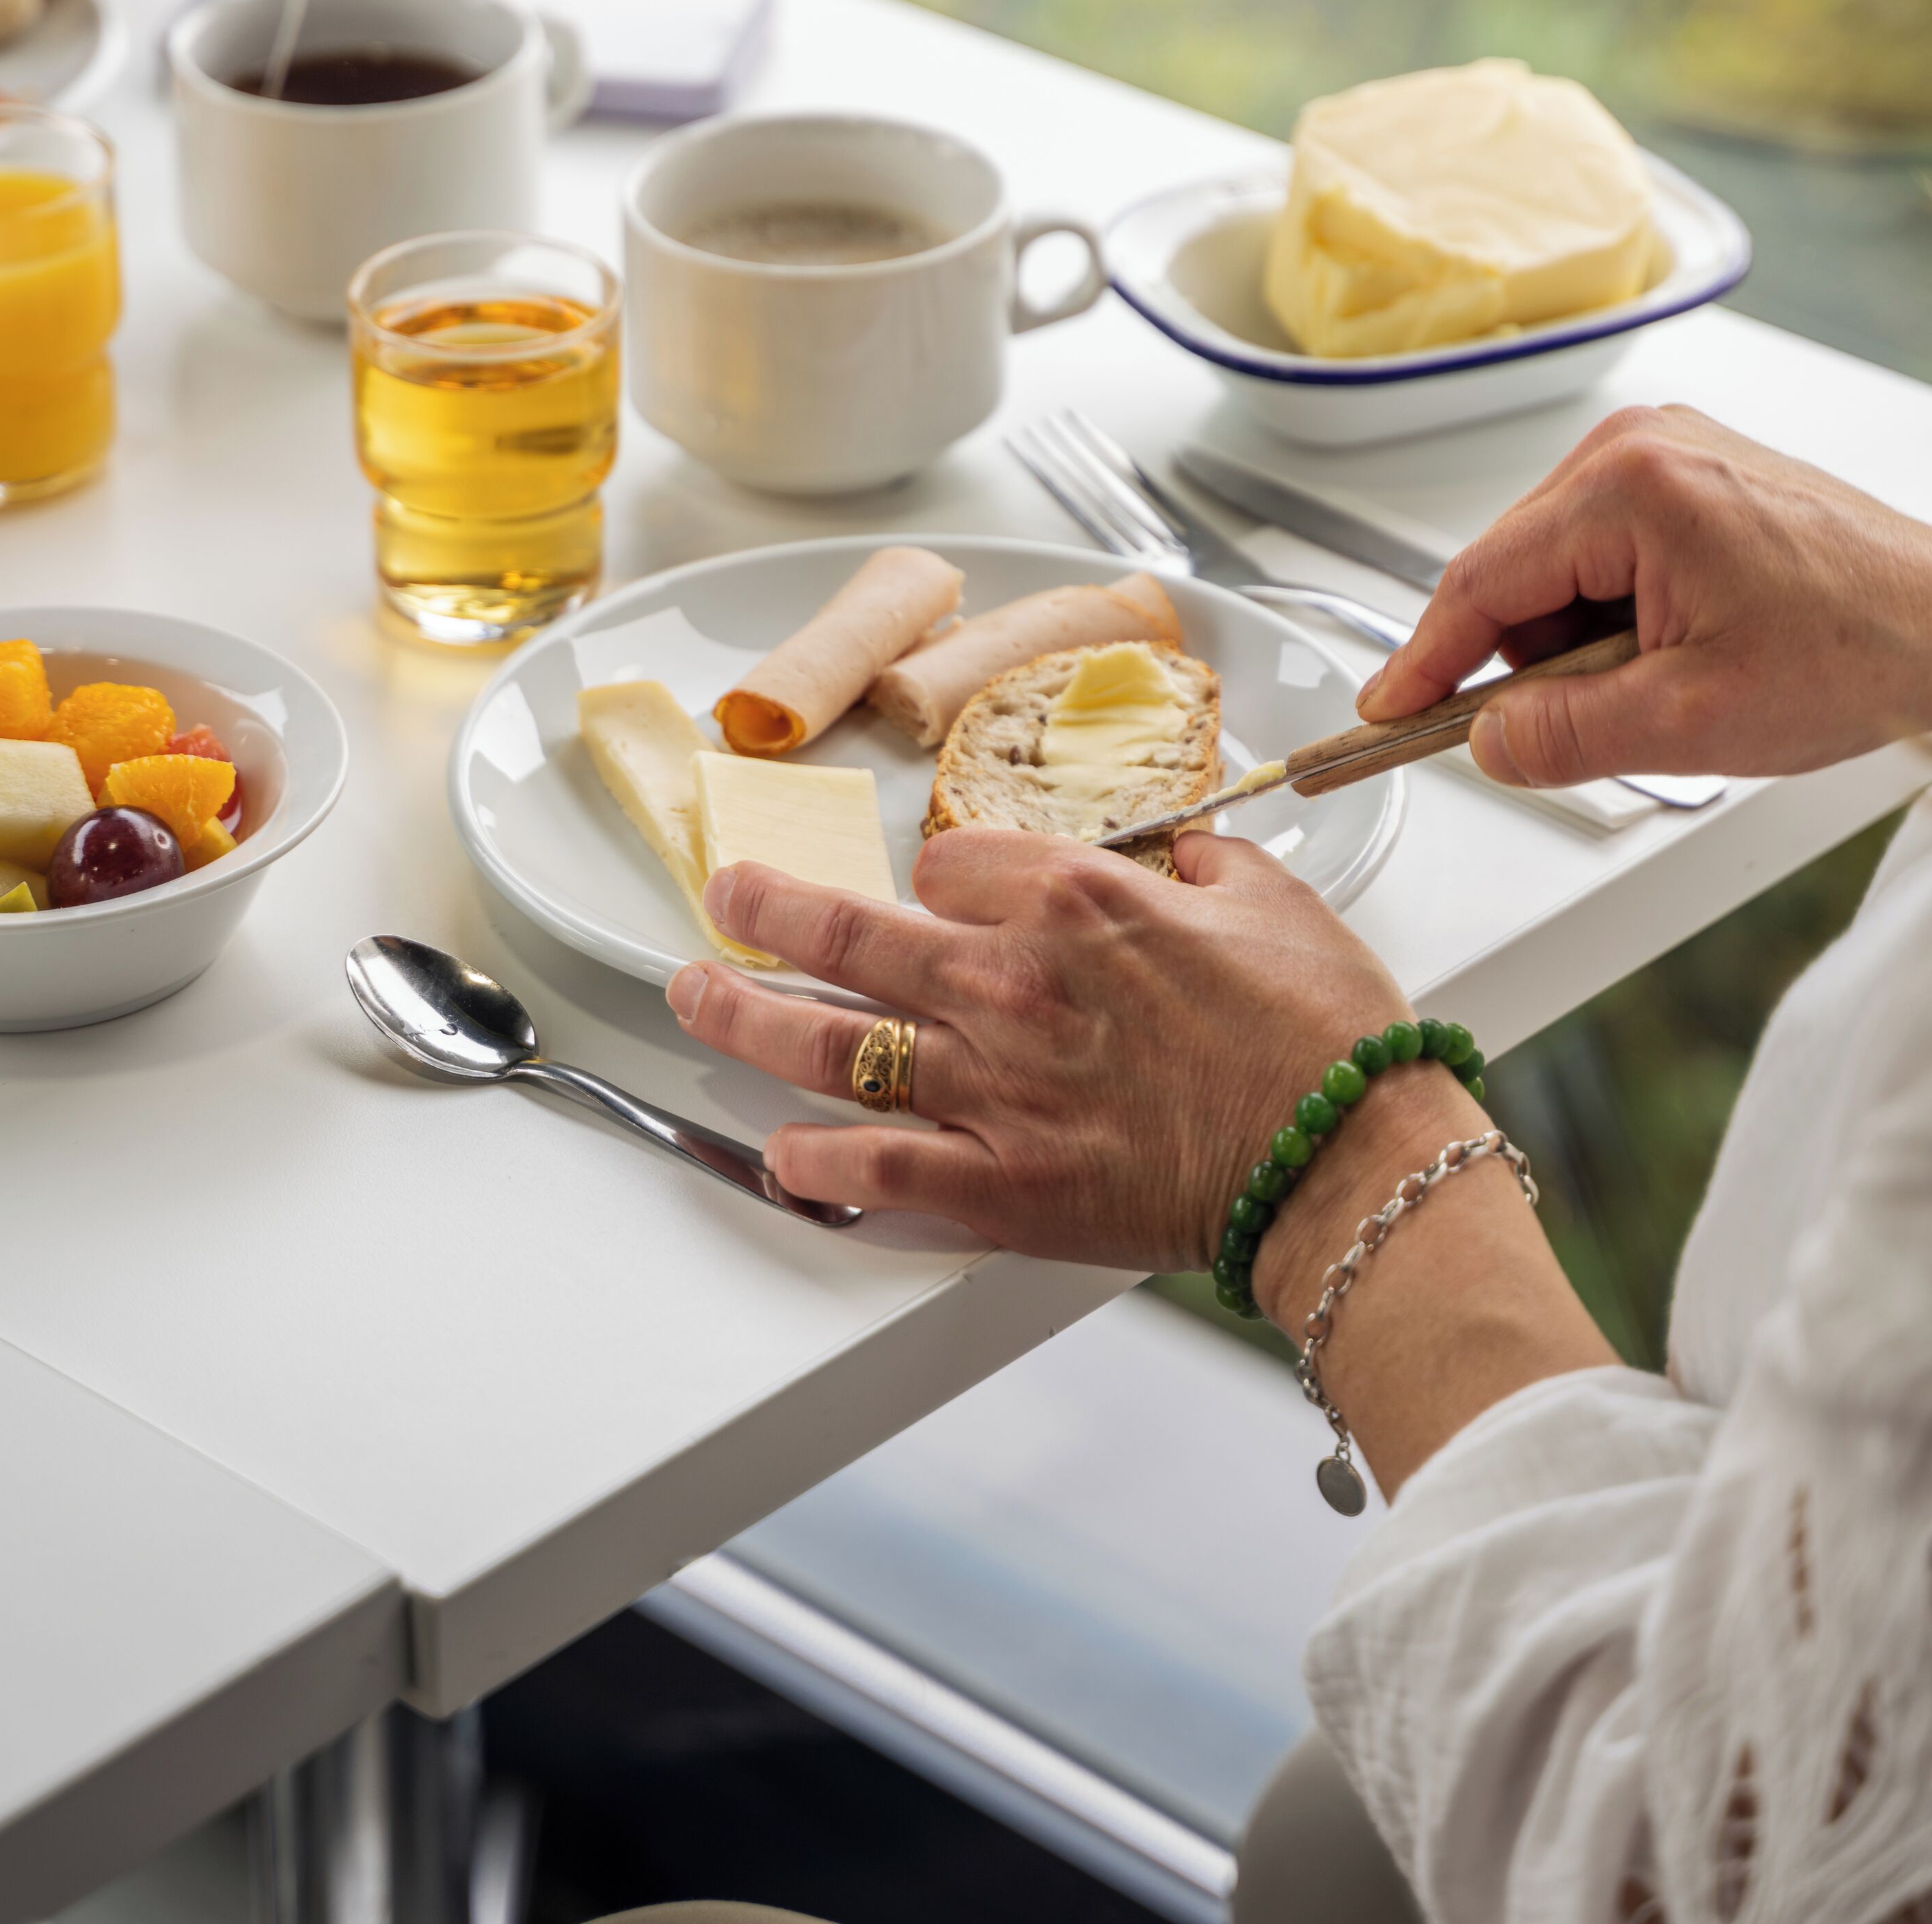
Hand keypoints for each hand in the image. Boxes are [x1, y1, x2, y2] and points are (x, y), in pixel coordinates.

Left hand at [671, 824, 1442, 1273]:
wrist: (1348, 1156)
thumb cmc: (1323, 1034)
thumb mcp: (1271, 899)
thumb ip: (1200, 865)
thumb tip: (1176, 856)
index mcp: (1071, 899)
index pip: (950, 861)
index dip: (943, 873)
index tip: (943, 891)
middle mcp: (1009, 982)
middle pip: (849, 929)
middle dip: (769, 908)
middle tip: (727, 898)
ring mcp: (993, 1086)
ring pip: (828, 1040)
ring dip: (743, 1015)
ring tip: (693, 995)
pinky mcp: (1002, 1185)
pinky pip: (877, 1167)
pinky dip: (815, 1162)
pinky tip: (778, 1152)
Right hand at [1359, 405, 1931, 788]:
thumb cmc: (1859, 649)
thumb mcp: (1691, 720)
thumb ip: (1565, 735)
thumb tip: (1485, 743)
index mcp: (1629, 485)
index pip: (1481, 582)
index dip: (1424, 660)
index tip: (1384, 713)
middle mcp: (1638, 447)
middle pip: (1512, 571)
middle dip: (1520, 661)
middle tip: (1559, 731)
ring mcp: (1665, 454)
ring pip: (1553, 567)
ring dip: (1572, 642)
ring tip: (1655, 687)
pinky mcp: (1687, 474)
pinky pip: (1600, 551)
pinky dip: (1608, 616)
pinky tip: (1666, 653)